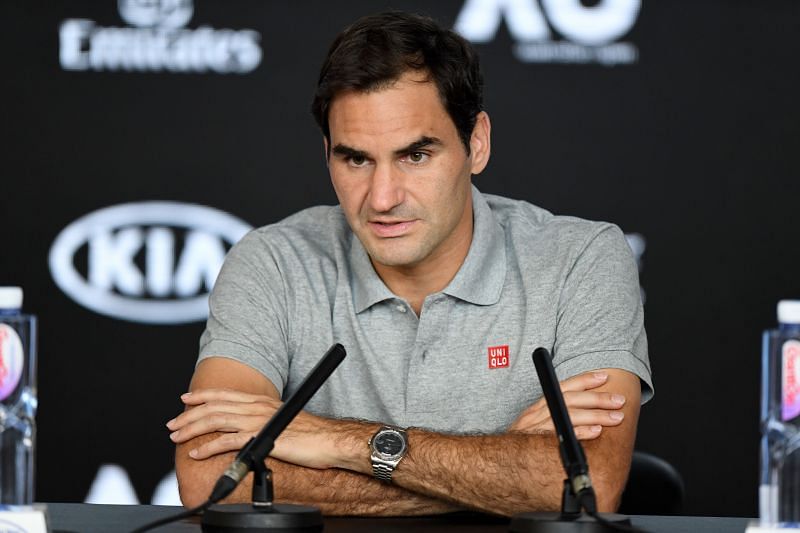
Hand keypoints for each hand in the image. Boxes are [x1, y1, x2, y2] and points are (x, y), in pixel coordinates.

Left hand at [167, 388, 336, 468]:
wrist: (329, 440)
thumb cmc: (312, 434)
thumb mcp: (284, 421)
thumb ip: (266, 422)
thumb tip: (252, 430)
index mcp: (262, 402)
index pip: (226, 395)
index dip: (203, 396)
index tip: (186, 399)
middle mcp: (257, 407)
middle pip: (216, 406)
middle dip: (190, 414)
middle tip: (172, 423)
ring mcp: (257, 421)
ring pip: (216, 420)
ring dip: (193, 428)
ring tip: (177, 436)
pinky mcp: (260, 438)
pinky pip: (228, 441)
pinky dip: (209, 446)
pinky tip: (197, 452)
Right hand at [508, 371, 625, 439]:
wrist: (497, 461)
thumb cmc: (522, 444)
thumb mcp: (534, 424)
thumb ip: (554, 416)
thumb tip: (585, 411)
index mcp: (539, 406)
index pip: (563, 387)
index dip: (584, 380)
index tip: (603, 377)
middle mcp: (537, 413)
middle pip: (570, 399)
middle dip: (597, 398)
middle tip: (618, 400)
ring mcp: (537, 428)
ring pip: (569, 414)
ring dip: (596, 414)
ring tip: (615, 417)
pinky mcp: (539, 443)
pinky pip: (563, 435)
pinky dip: (581, 432)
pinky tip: (596, 431)